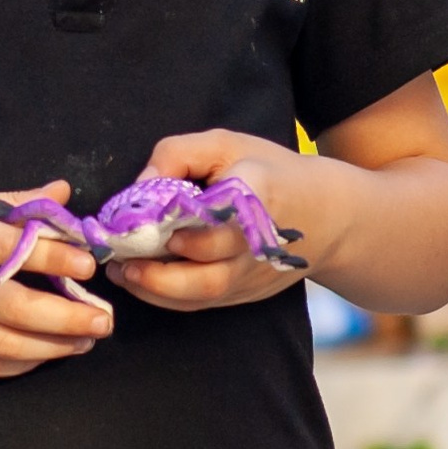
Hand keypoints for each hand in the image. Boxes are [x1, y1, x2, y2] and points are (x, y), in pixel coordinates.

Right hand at [0, 181, 111, 379]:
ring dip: (52, 347)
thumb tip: (63, 193)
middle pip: (13, 307)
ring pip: (2, 344)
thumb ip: (9, 203)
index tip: (90, 265)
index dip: (54, 260)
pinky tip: (46, 354)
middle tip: (104, 319)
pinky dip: (20, 363)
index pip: (8, 249)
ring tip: (86, 339)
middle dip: (66, 318)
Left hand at [112, 131, 327, 312]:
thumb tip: (139, 186)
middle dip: (159, 273)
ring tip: (123, 274)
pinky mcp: (247, 293)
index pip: (219, 220)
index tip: (147, 224)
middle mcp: (257, 246)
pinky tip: (143, 284)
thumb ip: (179, 154)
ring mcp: (254, 275)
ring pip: (203, 294)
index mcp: (257, 198)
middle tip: (120, 261)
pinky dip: (169, 299)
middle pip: (210, 273)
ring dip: (157, 290)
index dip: (183, 229)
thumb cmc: (268, 170)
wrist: (327, 214)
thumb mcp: (226, 144)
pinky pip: (204, 304)